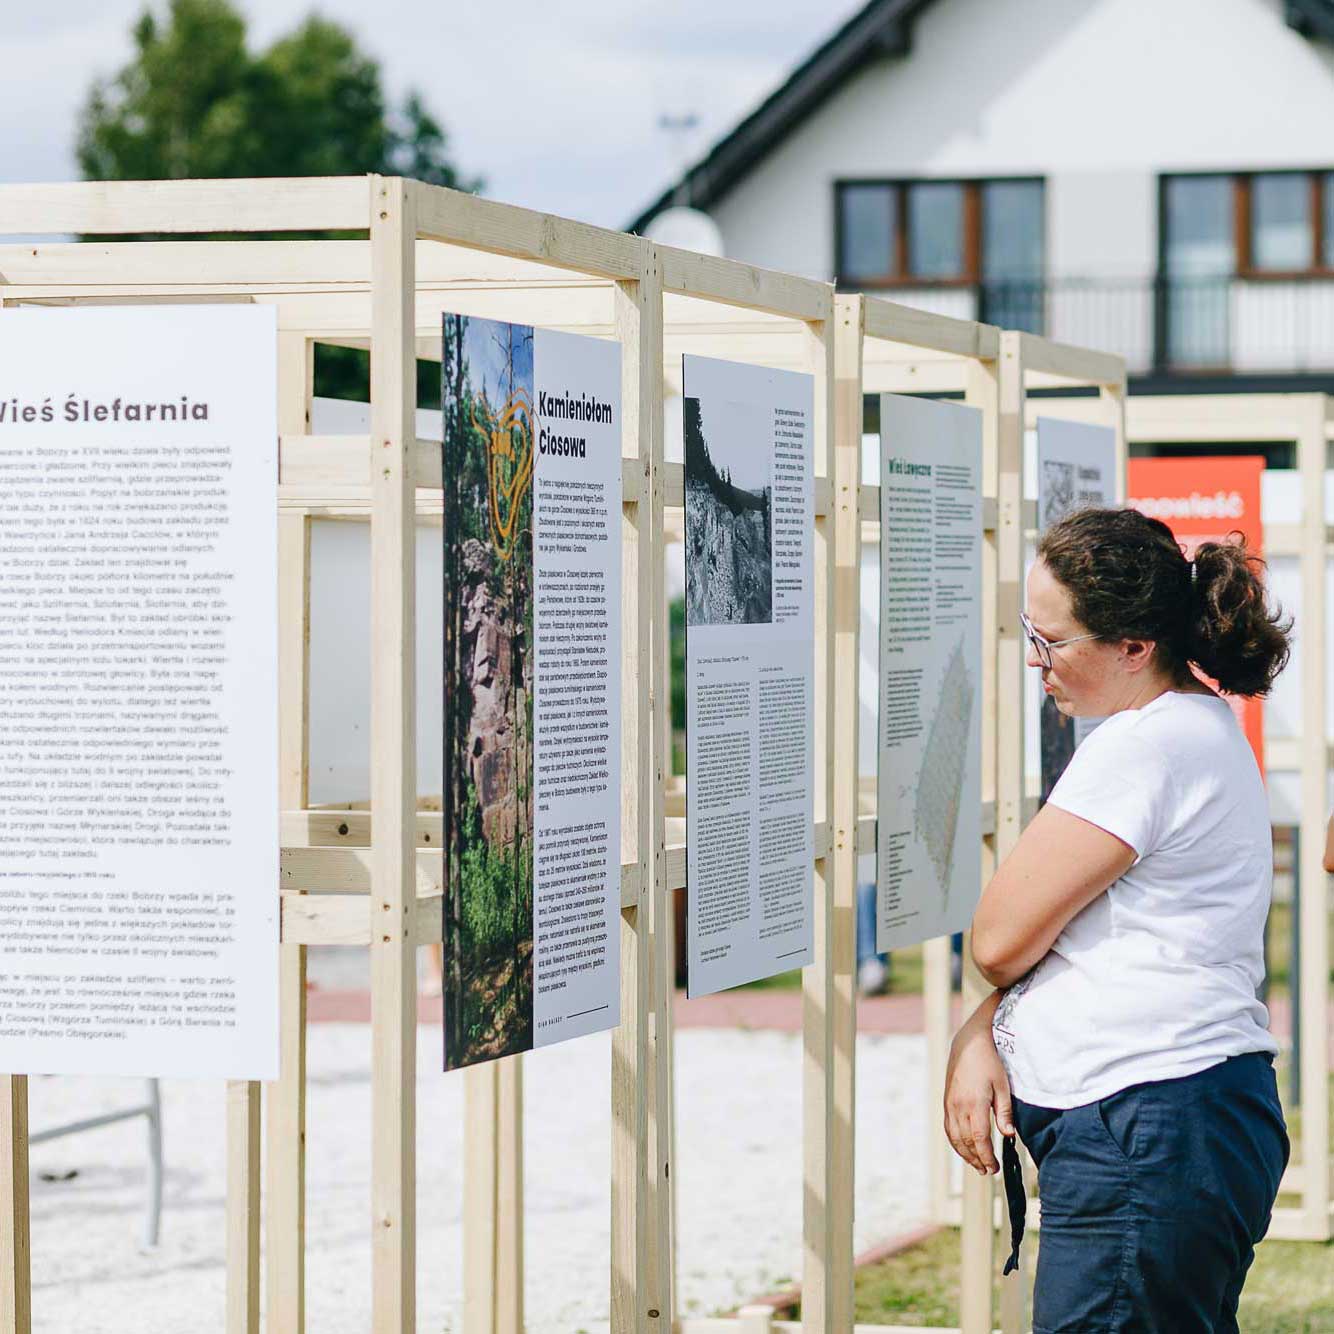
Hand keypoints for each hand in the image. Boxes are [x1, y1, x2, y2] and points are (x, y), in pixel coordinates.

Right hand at [944, 996, 1014, 1175]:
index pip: (979, 1139)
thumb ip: (1004, 1112)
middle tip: (988, 1171)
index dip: (986, 1156)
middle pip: (965, 1142)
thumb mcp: (1003, 1085)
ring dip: (964, 1154)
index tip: (994, 1167)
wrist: (968, 1043)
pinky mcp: (947, 1100)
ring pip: (954, 1137)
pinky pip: (948, 1127)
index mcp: (974, 1103)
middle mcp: (958, 1106)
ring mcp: (950, 1104)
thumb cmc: (989, 1062)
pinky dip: (955, 1142)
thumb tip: (1007, 1135)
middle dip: (977, 1159)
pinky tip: (963, 1147)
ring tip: (977, 1164)